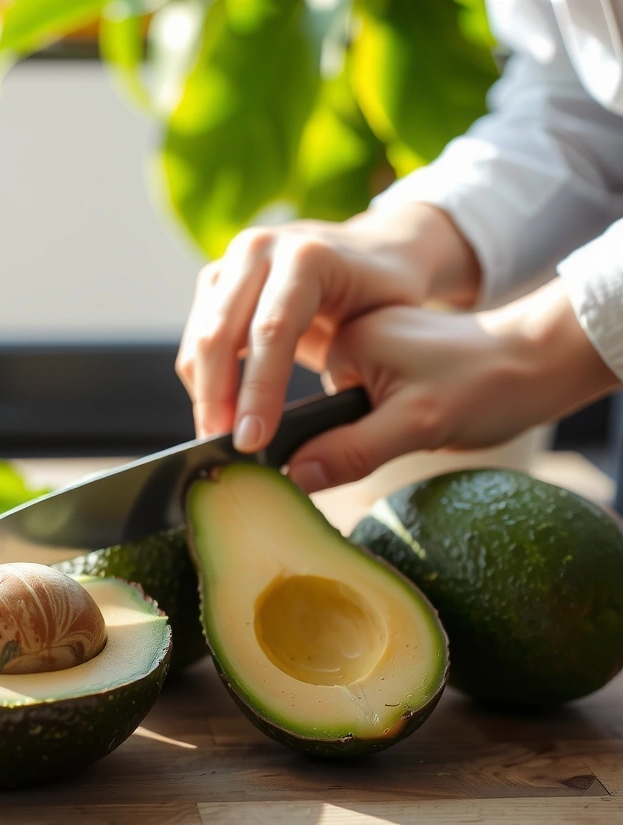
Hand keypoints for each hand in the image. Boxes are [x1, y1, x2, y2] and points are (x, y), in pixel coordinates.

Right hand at [174, 203, 480, 448]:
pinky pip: (197, 338)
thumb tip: (314, 451)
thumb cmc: (388, 295)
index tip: (252, 442)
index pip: (272, 331)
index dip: (258, 391)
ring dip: (205, 395)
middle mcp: (261, 249)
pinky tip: (223, 414)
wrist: (376, 249)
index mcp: (308, 256)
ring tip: (221, 441)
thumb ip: (354, 376)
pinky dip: (204, 381)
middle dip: (218, 400)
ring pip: (200, 339)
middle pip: (220, 334)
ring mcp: (233, 262)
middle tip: (225, 452)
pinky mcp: (217, 281)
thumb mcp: (390, 328)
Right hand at [286, 277, 621, 492]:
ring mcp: (372, 346)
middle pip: (322, 411)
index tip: (371, 441)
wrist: (545, 360)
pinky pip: (365, 401)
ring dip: (375, 426)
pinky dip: (387, 418)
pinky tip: (424, 409)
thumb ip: (350, 451)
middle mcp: (352, 335)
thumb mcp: (416, 426)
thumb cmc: (487, 384)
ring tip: (426, 415)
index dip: (327, 438)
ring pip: (346, 410)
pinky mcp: (390, 359)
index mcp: (346, 338)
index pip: (306, 407)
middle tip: (411, 427)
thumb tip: (292, 477)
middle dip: (356, 433)